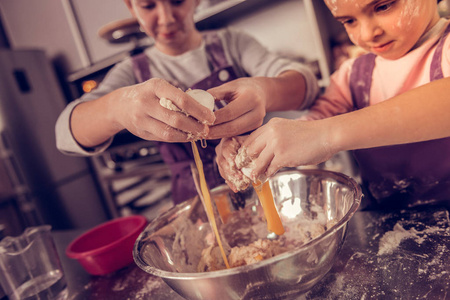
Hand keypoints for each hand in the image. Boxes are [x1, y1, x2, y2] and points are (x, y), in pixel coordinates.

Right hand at [72, 78, 216, 146]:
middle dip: (195, 125)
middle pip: (176, 118)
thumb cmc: (148, 94)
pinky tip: (188, 136)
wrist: (120, 105)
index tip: (211, 116)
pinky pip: (164, 138)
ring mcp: (141, 118)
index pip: (181, 99)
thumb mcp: (159, 88)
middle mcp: (146, 102)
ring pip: (169, 131)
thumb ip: (177, 97)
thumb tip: (204, 109)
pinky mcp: (141, 132)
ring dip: (188, 135)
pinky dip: (179, 138)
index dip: (199, 110)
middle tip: (207, 128)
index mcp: (155, 86)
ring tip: (199, 134)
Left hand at [206, 77, 266, 138]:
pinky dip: (223, 134)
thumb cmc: (243, 88)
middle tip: (200, 132)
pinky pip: (237, 133)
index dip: (215, 118)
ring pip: (234, 132)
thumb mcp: (230, 86)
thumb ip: (216, 93)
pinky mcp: (254, 128)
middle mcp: (257, 112)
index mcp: (251, 98)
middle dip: (215, 130)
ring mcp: (257, 122)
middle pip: (233, 126)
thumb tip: (199, 101)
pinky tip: (213, 134)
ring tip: (204, 134)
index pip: (230, 112)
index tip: (201, 121)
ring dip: (218, 134)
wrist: (261, 93)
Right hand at [215, 136, 248, 192]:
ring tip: (239, 185)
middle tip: (240, 178)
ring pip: (222, 170)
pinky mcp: (221, 166)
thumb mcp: (248, 141)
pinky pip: (224, 175)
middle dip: (231, 172)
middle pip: (222, 163)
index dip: (232, 161)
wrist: (242, 142)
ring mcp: (219, 158)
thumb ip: (248, 149)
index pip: (226, 152)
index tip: (238, 168)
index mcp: (226, 142)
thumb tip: (254, 160)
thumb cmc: (247, 140)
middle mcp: (220, 150)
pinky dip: (230, 182)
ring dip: (231, 178)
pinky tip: (236, 188)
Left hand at [238, 118, 334, 178]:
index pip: (251, 138)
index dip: (246, 149)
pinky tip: (267, 176)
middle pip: (251, 149)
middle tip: (245, 168)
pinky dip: (268, 174)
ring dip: (256, 170)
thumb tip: (265, 152)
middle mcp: (271, 133)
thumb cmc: (311, 134)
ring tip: (254, 176)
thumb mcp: (288, 129)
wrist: (326, 135)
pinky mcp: (282, 156)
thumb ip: (275, 137)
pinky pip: (270, 168)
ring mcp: (276, 145)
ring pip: (258, 161)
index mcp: (272, 124)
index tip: (244, 157)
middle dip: (247, 160)